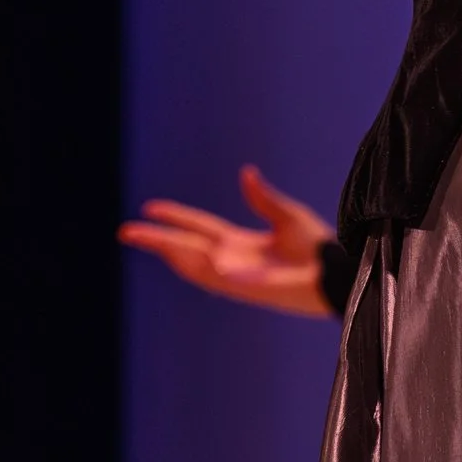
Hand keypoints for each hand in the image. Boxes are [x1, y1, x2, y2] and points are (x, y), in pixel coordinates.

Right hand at [118, 167, 334, 318]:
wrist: (336, 274)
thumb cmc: (319, 249)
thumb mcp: (287, 217)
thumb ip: (264, 198)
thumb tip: (246, 172)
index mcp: (240, 243)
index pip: (199, 229)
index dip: (176, 218)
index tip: (150, 208)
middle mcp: (233, 261)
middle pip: (186, 247)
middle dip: (157, 239)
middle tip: (126, 230)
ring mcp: (237, 276)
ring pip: (191, 263)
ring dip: (166, 250)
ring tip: (139, 237)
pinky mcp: (247, 289)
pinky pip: (215, 278)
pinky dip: (197, 266)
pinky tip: (175, 254)